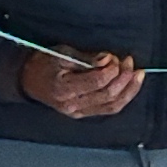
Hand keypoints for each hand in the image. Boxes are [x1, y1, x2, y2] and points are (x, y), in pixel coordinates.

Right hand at [21, 51, 143, 118]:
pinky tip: (131, 85)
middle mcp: (72, 104)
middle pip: (107, 95)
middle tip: (129, 61)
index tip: (116, 58)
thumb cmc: (45, 62)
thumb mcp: (62, 53)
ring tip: (138, 74)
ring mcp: (78, 112)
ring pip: (112, 106)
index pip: (96, 82)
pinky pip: (109, 109)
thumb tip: (107, 59)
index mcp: (63, 88)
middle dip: (123, 77)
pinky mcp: (83, 114)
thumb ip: (86, 58)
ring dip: (129, 89)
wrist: (29, 79)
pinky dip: (124, 97)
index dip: (111, 70)